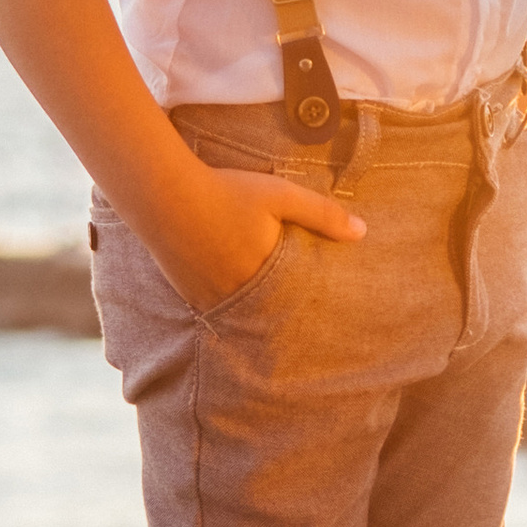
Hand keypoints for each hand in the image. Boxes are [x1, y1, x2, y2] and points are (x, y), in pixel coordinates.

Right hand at [148, 160, 366, 313]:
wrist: (163, 193)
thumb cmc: (226, 190)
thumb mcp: (280, 195)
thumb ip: (321, 214)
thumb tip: (362, 232)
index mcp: (265, 274)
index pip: (296, 304)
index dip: (309, 312)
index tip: (327, 322)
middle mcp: (237, 294)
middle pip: (270, 315)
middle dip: (284, 319)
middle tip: (305, 335)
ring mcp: (210, 297)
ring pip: (243, 315)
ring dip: (256, 314)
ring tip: (271, 316)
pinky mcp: (189, 294)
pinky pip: (217, 309)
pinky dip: (229, 306)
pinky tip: (236, 300)